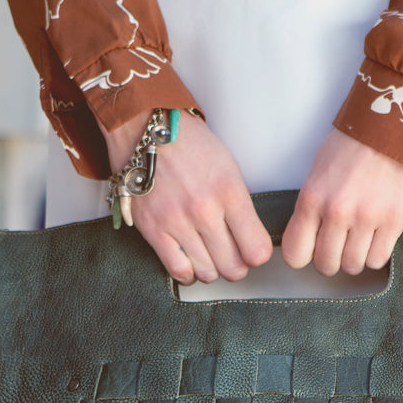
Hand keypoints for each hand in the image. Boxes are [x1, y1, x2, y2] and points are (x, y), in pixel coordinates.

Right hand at [102, 112, 272, 284]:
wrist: (146, 129)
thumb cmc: (189, 145)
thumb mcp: (229, 168)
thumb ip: (240, 205)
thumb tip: (250, 237)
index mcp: (230, 192)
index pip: (256, 249)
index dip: (257, 255)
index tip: (252, 250)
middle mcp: (205, 211)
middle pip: (233, 267)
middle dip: (236, 265)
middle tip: (231, 255)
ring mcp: (177, 222)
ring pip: (208, 273)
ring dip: (212, 269)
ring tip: (209, 255)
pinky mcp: (153, 230)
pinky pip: (178, 270)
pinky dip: (188, 272)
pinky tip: (190, 262)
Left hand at [281, 129, 402, 274]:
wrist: (395, 126)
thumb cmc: (355, 144)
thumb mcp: (319, 169)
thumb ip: (311, 204)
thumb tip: (307, 234)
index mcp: (312, 198)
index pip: (295, 253)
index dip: (303, 256)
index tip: (311, 249)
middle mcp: (337, 211)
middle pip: (325, 264)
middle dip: (331, 259)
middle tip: (339, 245)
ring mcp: (367, 218)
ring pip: (352, 265)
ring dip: (355, 257)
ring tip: (359, 240)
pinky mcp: (394, 221)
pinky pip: (378, 259)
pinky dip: (376, 254)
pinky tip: (376, 239)